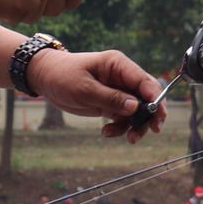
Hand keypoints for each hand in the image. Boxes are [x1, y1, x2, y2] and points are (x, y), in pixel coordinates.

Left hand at [24, 48, 165, 142]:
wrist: (45, 78)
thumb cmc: (62, 75)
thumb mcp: (84, 88)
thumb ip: (111, 98)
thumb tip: (136, 107)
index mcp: (118, 65)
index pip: (144, 81)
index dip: (155, 98)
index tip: (158, 117)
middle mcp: (122, 77)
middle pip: (147, 97)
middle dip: (150, 116)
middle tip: (149, 132)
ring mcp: (118, 91)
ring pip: (138, 111)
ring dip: (135, 126)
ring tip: (128, 138)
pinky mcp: (111, 103)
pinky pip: (124, 118)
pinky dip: (120, 127)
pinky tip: (106, 132)